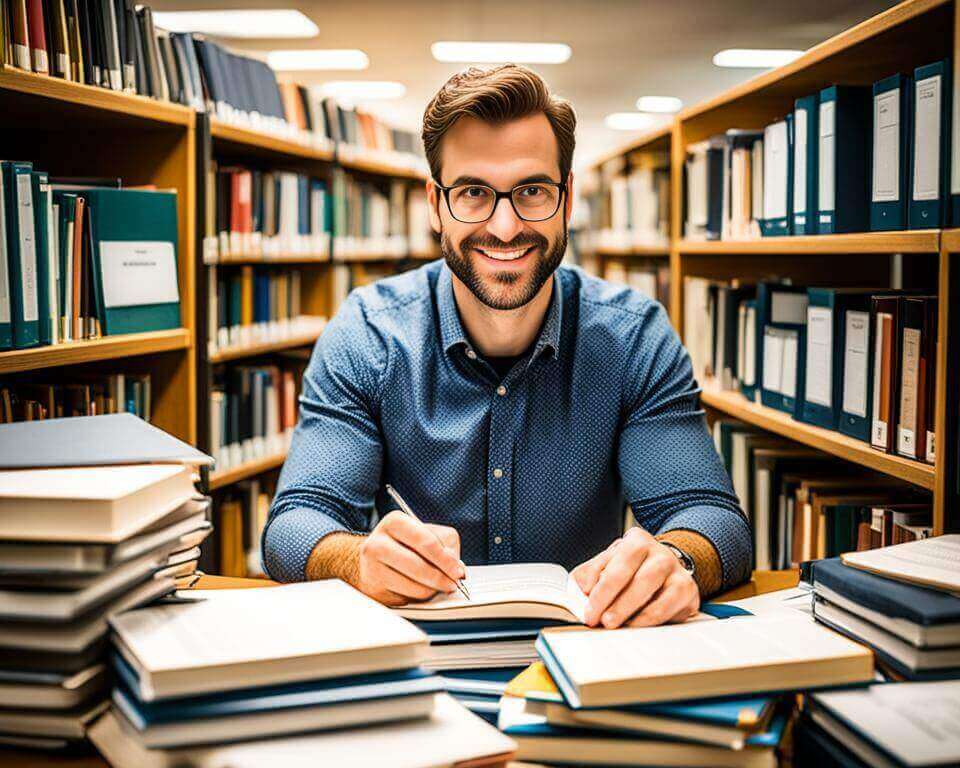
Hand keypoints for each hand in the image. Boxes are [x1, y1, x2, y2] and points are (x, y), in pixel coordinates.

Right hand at [356, 510, 464, 606]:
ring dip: (432, 590)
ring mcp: (372, 567)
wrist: (371, 560)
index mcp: (395, 522)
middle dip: (442, 578)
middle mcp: (378, 543)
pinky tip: (419, 589)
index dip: (446, 560)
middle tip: (453, 583)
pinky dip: (419, 597)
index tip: (458, 572)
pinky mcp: (373, 589)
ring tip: (437, 586)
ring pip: (414, 586)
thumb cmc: (404, 545)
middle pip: (419, 566)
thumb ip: (446, 544)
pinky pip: (406, 599)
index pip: (426, 542)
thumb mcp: (427, 533)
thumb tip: (455, 565)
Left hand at [571, 527, 699, 628]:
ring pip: (655, 593)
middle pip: (638, 579)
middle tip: (602, 622)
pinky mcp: (687, 591)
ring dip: (632, 612)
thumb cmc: (631, 568)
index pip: (617, 566)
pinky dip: (649, 619)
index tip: (588, 612)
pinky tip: (635, 625)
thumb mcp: (607, 564)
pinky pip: (668, 607)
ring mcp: (677, 571)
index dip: (601, 592)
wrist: (665, 569)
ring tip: (616, 626)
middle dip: (617, 604)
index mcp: (636, 541)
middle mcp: (660, 553)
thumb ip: (590, 575)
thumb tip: (578, 593)